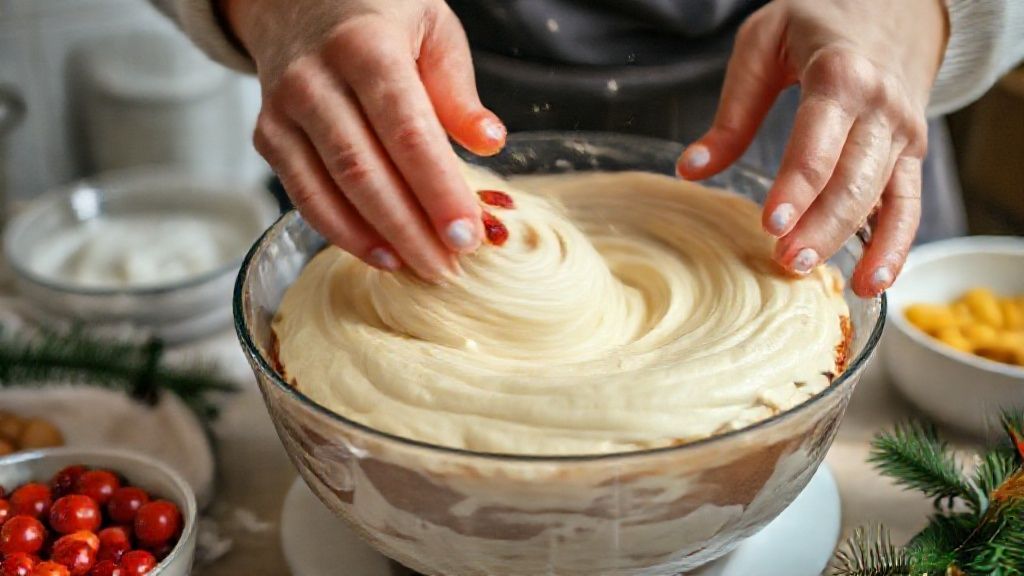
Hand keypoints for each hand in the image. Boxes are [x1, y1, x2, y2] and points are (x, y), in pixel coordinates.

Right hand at [223, 0, 506, 280]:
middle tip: (451, 266)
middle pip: (366, 170)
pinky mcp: (268, 136)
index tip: (468, 234)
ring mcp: (284, 109)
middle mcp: (315, 78)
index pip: (407, 131)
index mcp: (366, 45)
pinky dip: (343, 232)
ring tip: (424, 268)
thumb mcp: (432, 27)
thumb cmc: (378, 14)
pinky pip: (304, 196)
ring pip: (331, 190)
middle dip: (413, 228)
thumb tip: (489, 143)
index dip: (438, 189)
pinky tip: (382, 254)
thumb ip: (457, 90)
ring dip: (380, 239)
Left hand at [676, 0, 947, 296]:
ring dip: (851, 241)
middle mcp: (879, 107)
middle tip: (784, 262)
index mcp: (839, 75)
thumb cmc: (818, 22)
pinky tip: (872, 282)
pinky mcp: (911, 153)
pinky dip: (897, 245)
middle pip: (852, 178)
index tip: (770, 223)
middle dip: (820, 225)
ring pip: (881, 197)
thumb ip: (731, 113)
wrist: (894, 6)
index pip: (818, 142)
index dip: (796, 186)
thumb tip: (691, 169)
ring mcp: (902, 132)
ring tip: (816, 276)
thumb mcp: (763, 44)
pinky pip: (909, 205)